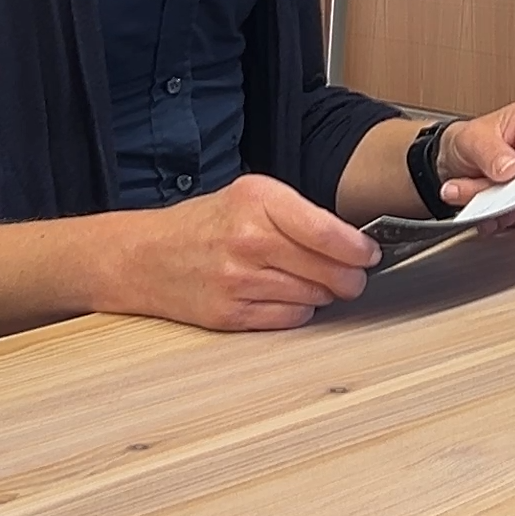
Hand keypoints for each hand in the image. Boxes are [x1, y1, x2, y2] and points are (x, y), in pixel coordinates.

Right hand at [105, 175, 376, 330]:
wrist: (144, 257)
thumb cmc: (203, 224)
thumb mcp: (249, 196)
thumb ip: (297, 213)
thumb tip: (351, 241)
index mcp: (257, 201)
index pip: (325, 231)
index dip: (358, 248)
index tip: (370, 253)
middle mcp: (247, 240)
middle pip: (327, 271)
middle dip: (350, 277)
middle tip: (354, 275)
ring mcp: (238, 281)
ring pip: (313, 297)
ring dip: (324, 293)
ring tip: (314, 281)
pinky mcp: (231, 315)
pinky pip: (289, 319)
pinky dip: (299, 311)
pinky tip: (288, 297)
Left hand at [434, 94, 514, 228]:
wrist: (465, 157)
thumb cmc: (474, 139)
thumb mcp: (470, 140)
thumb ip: (489, 152)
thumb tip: (510, 168)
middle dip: (514, 193)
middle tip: (483, 195)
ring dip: (507, 208)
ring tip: (478, 199)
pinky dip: (508, 216)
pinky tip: (489, 211)